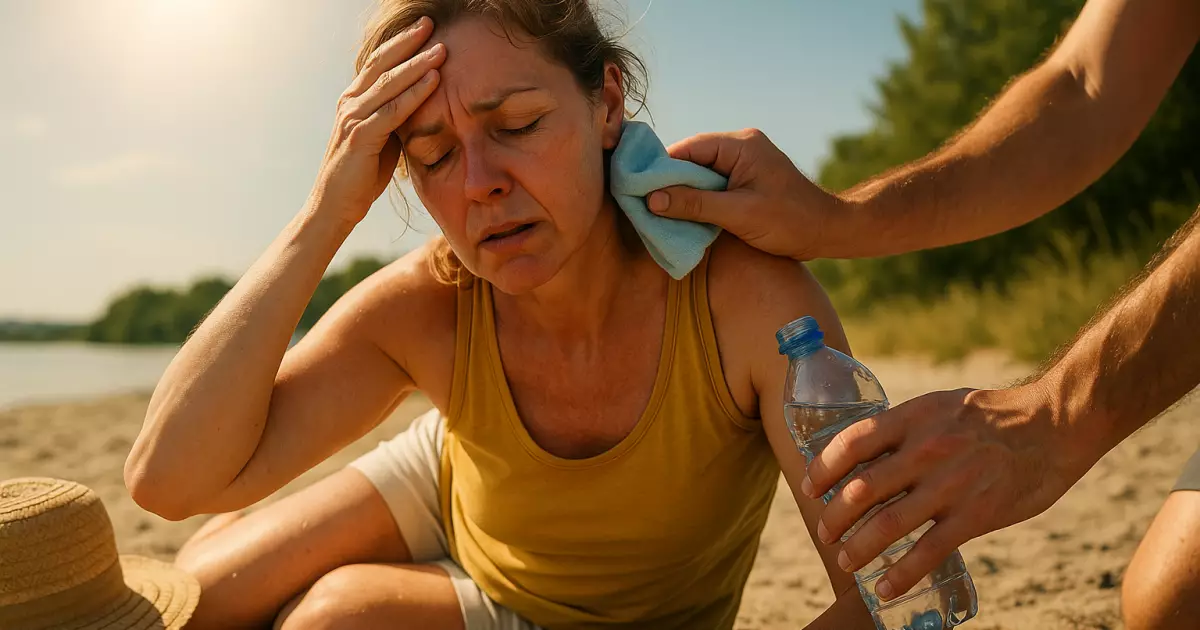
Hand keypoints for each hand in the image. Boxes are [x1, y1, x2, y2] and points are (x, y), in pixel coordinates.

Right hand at [307, 17, 444, 226]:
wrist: (335, 206)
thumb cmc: (361, 176)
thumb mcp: (382, 140)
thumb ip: (395, 119)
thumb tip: (420, 105)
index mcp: (354, 100)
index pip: (378, 63)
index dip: (400, 43)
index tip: (424, 29)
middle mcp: (350, 102)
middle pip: (382, 63)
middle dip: (408, 42)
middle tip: (431, 24)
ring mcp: (353, 117)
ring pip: (389, 83)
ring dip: (417, 64)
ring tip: (441, 49)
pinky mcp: (360, 136)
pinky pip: (393, 110)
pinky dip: (415, 94)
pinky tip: (433, 80)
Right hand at [646, 129, 846, 260]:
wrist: (829, 231)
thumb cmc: (790, 221)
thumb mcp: (739, 214)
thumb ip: (695, 205)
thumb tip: (651, 199)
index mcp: (741, 145)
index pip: (688, 149)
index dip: (660, 167)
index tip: (636, 186)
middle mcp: (741, 147)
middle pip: (691, 160)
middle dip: (668, 182)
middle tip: (642, 202)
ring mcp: (744, 163)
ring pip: (700, 174)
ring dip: (683, 193)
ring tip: (657, 212)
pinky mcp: (746, 180)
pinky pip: (713, 185)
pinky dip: (698, 199)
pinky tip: (683, 216)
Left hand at [803, 384, 1089, 600]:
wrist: (1053, 425)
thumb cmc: (990, 415)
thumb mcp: (938, 406)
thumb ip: (903, 428)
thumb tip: (862, 452)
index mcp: (913, 419)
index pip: (852, 443)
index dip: (823, 468)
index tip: (810, 487)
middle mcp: (927, 451)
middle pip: (862, 488)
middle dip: (834, 516)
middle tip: (823, 531)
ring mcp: (951, 485)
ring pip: (888, 524)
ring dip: (858, 547)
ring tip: (845, 559)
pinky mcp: (976, 515)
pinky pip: (929, 551)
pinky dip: (901, 574)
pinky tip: (885, 587)